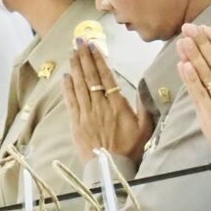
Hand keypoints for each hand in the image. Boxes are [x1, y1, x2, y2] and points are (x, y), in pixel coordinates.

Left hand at [61, 39, 151, 163]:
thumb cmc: (131, 149)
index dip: (99, 60)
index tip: (94, 46)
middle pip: (90, 77)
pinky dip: (67, 87)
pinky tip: (65, 76)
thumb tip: (142, 85)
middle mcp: (100, 106)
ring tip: (72, 53)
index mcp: (117, 104)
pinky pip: (71, 101)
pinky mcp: (76, 124)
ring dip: (75, 67)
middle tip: (79, 41)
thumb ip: (142, 105)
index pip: (106, 76)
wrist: (112, 169)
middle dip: (84, 57)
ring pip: (79, 86)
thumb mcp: (145, 128)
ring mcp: (86, 114)